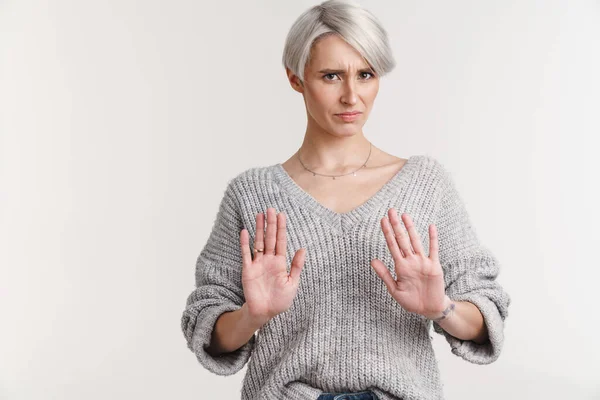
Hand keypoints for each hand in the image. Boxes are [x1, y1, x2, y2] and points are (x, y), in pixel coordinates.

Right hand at [239, 207, 306, 325]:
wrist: (265, 313)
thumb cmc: (280, 300)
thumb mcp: (292, 283)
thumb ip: (296, 266)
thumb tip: (302, 248)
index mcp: (280, 263)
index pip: (280, 241)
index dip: (281, 228)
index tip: (282, 215)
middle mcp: (268, 260)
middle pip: (269, 238)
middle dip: (271, 224)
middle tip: (271, 209)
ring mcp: (257, 264)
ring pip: (258, 242)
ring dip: (259, 229)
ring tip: (260, 214)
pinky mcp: (248, 270)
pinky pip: (246, 254)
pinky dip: (245, 243)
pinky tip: (245, 232)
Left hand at [370, 209, 447, 319]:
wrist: (429, 309)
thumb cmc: (411, 301)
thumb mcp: (394, 289)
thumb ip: (384, 275)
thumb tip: (372, 260)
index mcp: (400, 266)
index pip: (392, 245)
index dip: (387, 232)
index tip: (382, 220)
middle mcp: (411, 261)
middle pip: (402, 239)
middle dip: (396, 225)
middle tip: (391, 211)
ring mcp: (422, 262)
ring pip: (415, 241)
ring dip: (410, 228)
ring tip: (405, 215)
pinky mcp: (434, 266)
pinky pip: (433, 250)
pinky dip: (433, 238)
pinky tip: (431, 227)